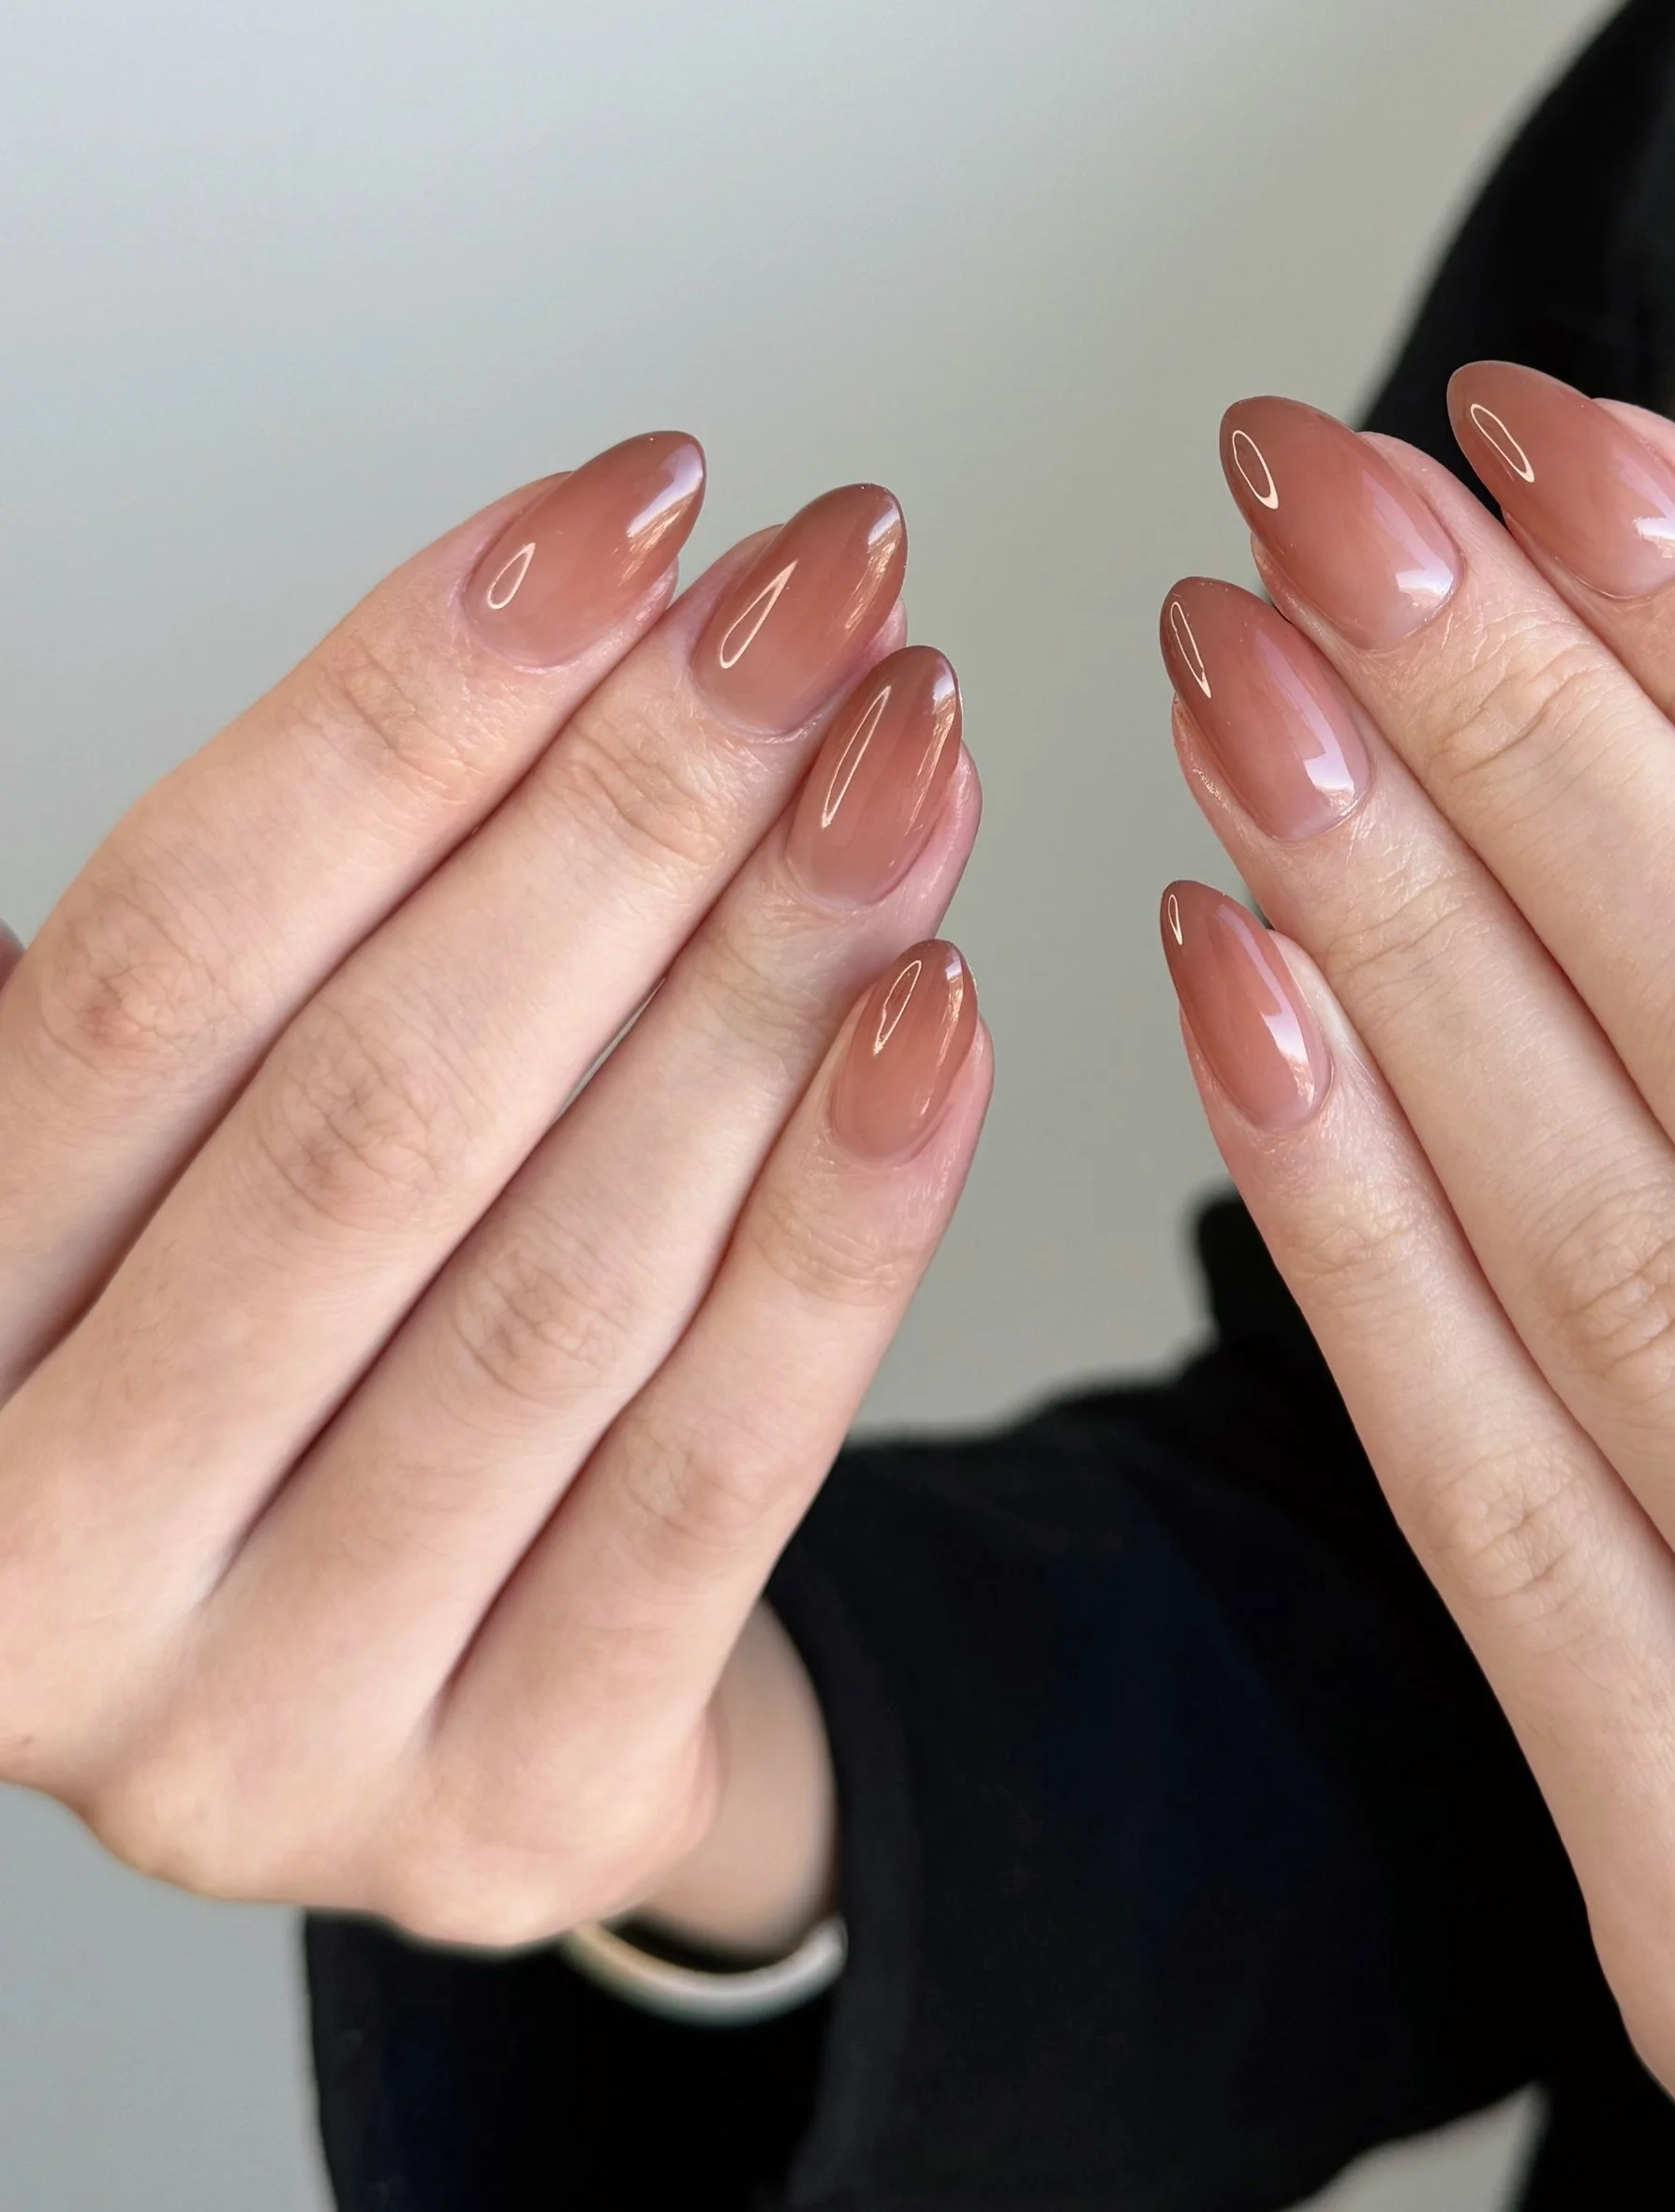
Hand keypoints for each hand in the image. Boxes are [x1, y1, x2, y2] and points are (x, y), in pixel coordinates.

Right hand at [0, 433, 987, 1956]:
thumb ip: (256, 929)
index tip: (627, 508)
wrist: (396, 1664)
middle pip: (377, 1110)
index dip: (405, 703)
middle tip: (824, 595)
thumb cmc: (272, 1323)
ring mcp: (256, 1733)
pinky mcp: (498, 1812)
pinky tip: (938, 1010)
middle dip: (633, 808)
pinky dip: (842, 1224)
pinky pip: (714, 1476)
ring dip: (772, 974)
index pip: (161, 960)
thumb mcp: (164, 1138)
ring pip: (563, 1279)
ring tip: (909, 754)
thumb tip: (559, 580)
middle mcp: (29, 1569)